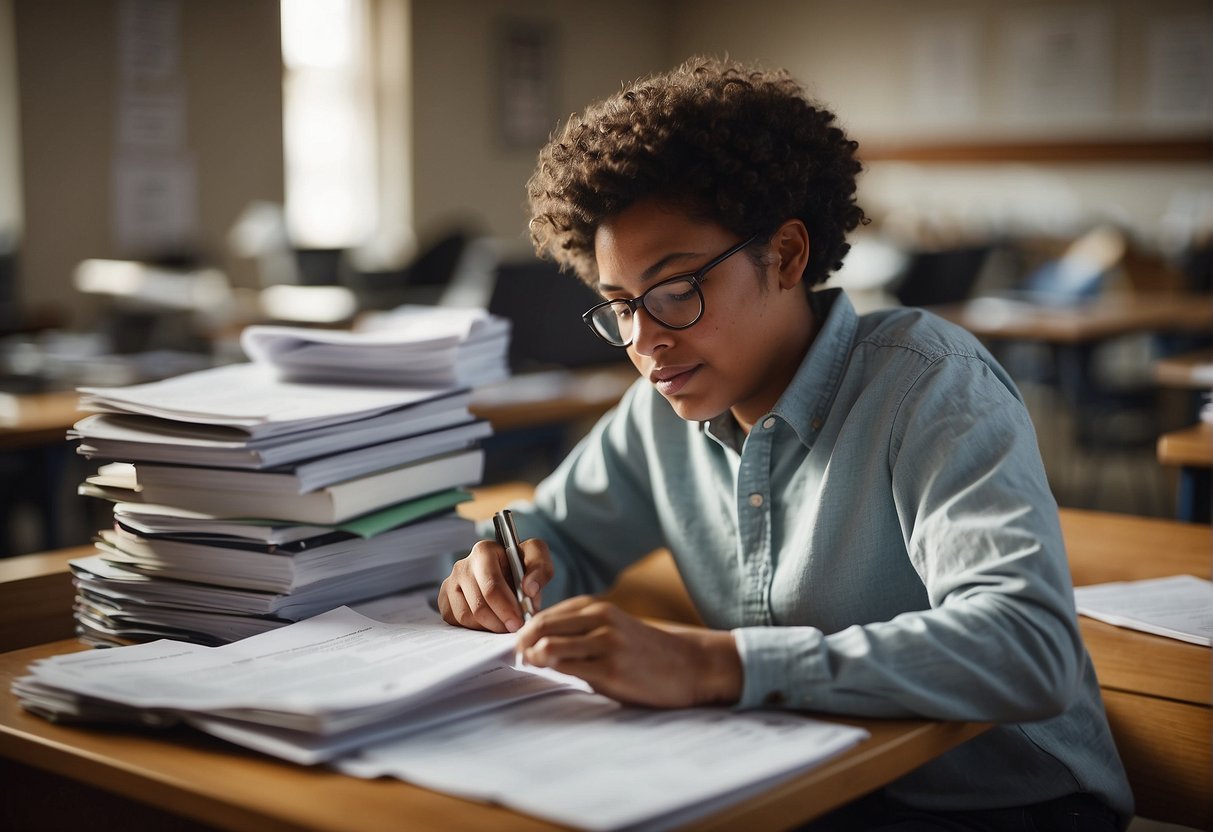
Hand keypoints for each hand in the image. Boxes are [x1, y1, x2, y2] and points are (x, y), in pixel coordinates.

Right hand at [437, 536, 552, 632]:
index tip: (519, 623)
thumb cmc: (520, 564)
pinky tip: (489, 621)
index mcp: (483, 552)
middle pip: (478, 606)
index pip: (491, 587)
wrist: (505, 570)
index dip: (506, 609)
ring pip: (466, 617)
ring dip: (488, 626)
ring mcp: (450, 583)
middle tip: (514, 629)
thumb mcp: (537, 558)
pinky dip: (475, 627)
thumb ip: (540, 569)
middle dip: (499, 622)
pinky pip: (456, 622)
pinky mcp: (444, 599)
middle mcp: (462, 566)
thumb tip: (529, 590)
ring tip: (504, 623)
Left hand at [516, 596, 742, 707]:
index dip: (524, 631)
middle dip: (522, 644)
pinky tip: (553, 674)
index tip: (517, 645)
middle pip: (541, 627)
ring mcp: (606, 644)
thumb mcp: (613, 628)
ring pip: (551, 646)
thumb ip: (580, 632)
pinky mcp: (612, 670)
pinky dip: (554, 671)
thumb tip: (537, 645)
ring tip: (532, 666)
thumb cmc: (646, 651)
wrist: (689, 665)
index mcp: (598, 608)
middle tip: (518, 657)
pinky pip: (570, 669)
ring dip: (534, 658)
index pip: (545, 614)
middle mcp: (600, 620)